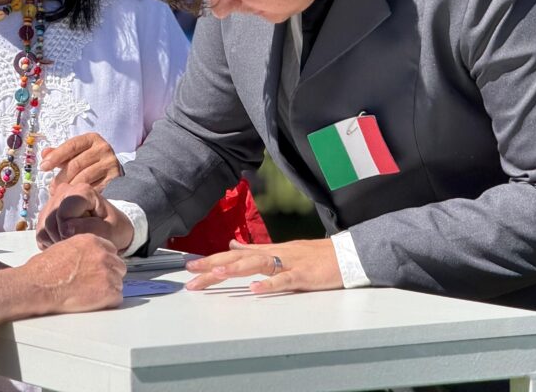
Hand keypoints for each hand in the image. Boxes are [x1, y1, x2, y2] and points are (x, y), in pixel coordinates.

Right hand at [22, 233, 125, 312]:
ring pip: (118, 283)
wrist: (39, 285)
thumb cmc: (45, 269)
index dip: (105, 262)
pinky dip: (107, 302)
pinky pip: (117, 298)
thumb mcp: (65, 247)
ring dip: (108, 289)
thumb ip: (83, 250)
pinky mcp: (108, 291)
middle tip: (95, 284)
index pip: (111, 250)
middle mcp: (103, 254)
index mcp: (92, 241)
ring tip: (90, 294)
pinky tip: (93, 302)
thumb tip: (88, 258)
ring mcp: (107, 273)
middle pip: (118, 266)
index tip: (99, 269)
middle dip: (109, 275)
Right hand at [36, 182, 133, 252]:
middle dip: (63, 239)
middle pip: (50, 222)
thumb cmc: (114, 229)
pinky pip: (41, 234)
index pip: (63, 214)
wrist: (112, 230)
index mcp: (82, 191)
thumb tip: (66, 229)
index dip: (70, 232)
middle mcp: (64, 191)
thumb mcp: (110, 232)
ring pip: (43, 229)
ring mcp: (53, 202)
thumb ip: (91, 229)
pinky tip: (67, 243)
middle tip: (81, 245)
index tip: (85, 239)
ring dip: (57, 243)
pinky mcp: (46, 214)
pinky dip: (52, 244)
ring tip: (75, 244)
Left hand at [39, 132, 122, 190]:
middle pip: (77, 164)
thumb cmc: (90, 159)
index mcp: (92, 139)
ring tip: (60, 194)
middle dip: (61, 177)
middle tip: (51, 188)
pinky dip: (82, 193)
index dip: (56, 156)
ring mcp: (110, 163)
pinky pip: (94, 187)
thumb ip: (60, 153)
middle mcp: (103, 148)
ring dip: (70, 187)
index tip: (43, 167)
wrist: (114, 168)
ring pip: (84, 177)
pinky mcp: (114, 178)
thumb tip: (44, 153)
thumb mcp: (77, 152)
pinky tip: (75, 198)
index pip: (71, 146)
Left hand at [185, 239, 343, 293]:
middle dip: (213, 266)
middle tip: (191, 276)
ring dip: (234, 269)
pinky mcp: (303, 276)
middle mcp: (273, 254)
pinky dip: (270, 284)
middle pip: (238, 259)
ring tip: (214, 276)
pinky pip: (284, 280)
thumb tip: (232, 245)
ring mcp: (288, 264)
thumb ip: (255, 249)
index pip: (233, 255)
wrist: (345, 255)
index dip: (211, 261)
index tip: (190, 269)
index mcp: (267, 251)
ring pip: (257, 264)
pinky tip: (255, 290)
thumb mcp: (280, 250)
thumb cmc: (313, 256)